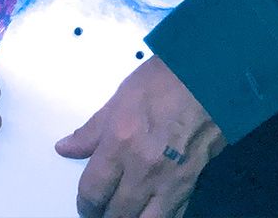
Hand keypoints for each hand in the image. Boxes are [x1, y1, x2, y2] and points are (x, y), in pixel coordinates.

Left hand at [55, 55, 224, 217]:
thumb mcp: (122, 96)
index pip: (91, 191)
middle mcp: (141, 169)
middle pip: (114, 214)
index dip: (84, 202)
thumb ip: (92, 129)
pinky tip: (151, 212)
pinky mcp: (191, 184)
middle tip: (103, 208)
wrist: (214, 75)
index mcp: (120, 143)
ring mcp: (168, 181)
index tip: (87, 201)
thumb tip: (64, 148)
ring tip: (126, 213)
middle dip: (103, 216)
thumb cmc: (165, 78)